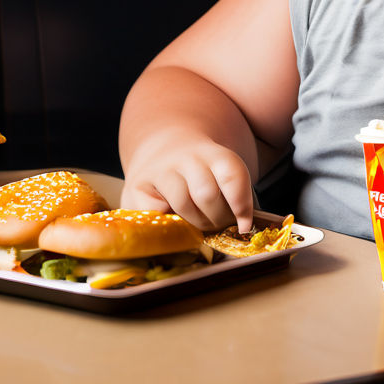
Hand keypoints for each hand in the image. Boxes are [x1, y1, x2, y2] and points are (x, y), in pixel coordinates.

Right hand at [120, 135, 255, 233]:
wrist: (163, 152)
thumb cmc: (200, 176)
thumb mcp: (221, 176)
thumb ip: (235, 198)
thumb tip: (246, 231)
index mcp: (214, 154)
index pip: (232, 174)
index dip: (242, 204)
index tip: (245, 227)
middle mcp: (187, 157)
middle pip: (208, 194)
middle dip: (217, 219)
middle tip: (219, 227)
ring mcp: (161, 170)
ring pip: (183, 204)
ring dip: (195, 225)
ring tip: (199, 226)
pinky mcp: (137, 185)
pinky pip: (157, 213)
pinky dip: (168, 223)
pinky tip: (173, 220)